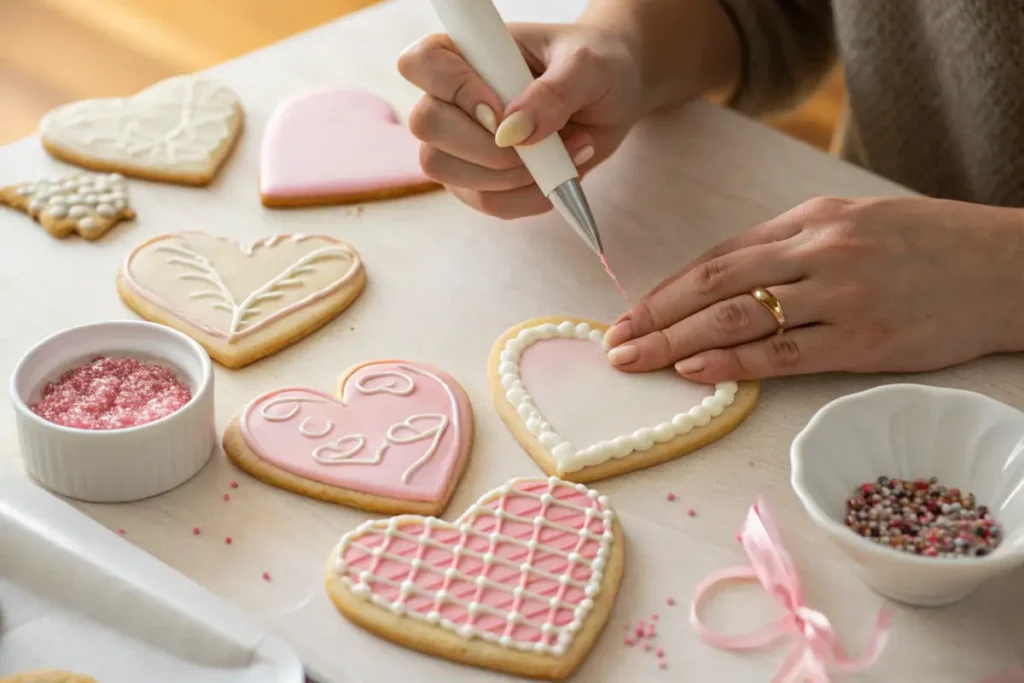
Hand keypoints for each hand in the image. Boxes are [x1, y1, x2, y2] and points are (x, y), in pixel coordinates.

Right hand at [398, 23, 642, 218]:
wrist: (613, 97)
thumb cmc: (595, 64)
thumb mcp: (587, 65)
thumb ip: (553, 91)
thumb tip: (513, 131)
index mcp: (465, 52)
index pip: (419, 63)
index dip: (455, 89)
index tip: (499, 107)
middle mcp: (450, 98)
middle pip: (426, 125)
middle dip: (486, 145)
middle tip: (540, 139)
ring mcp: (458, 145)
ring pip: (450, 174)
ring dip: (512, 175)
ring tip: (562, 153)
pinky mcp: (478, 181)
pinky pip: (488, 202)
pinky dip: (529, 197)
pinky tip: (559, 173)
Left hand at [603, 197, 1023, 381]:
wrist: (1006, 268)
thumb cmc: (925, 244)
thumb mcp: (852, 221)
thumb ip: (788, 245)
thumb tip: (722, 280)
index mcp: (810, 220)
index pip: (717, 259)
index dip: (666, 290)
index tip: (629, 315)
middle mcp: (819, 252)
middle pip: (715, 287)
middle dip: (656, 317)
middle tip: (615, 344)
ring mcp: (842, 295)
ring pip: (741, 319)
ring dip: (678, 343)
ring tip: (638, 361)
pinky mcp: (865, 339)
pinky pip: (785, 353)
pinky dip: (735, 362)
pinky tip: (695, 371)